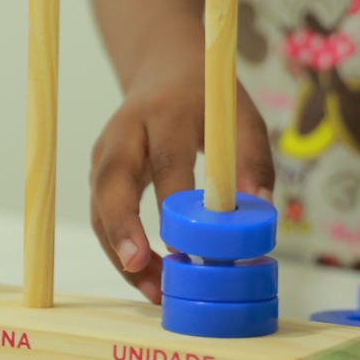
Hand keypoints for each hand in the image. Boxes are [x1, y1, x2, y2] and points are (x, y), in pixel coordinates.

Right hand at [89, 23, 275, 303]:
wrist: (164, 69)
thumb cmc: (208, 99)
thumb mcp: (240, 115)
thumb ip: (252, 158)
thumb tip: (260, 211)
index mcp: (165, 113)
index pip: (166, 161)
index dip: (173, 205)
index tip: (186, 248)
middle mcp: (125, 131)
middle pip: (111, 181)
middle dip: (121, 227)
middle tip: (138, 266)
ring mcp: (105, 152)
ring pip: (100, 206)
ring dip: (120, 252)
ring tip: (154, 291)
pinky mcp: (99, 173)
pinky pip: (102, 215)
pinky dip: (120, 249)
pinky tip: (146, 278)